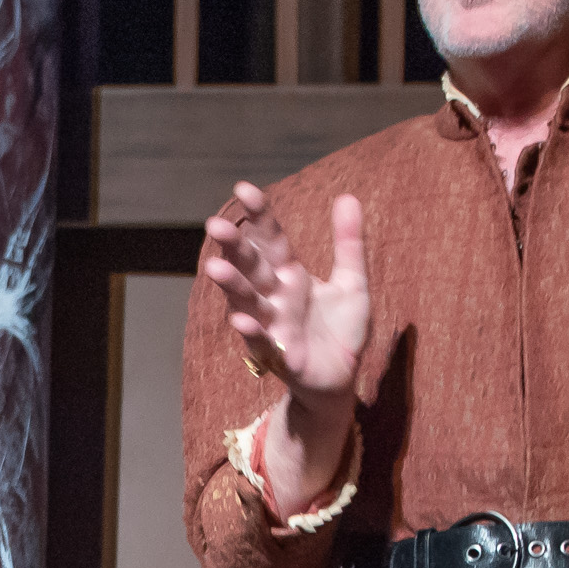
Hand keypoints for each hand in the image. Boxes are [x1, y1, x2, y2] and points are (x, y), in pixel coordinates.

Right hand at [199, 185, 372, 409]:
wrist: (343, 379)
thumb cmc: (341, 332)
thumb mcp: (353, 283)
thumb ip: (348, 243)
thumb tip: (348, 196)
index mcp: (289, 274)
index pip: (269, 238)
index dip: (258, 215)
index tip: (244, 189)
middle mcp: (274, 296)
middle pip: (250, 266)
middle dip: (233, 247)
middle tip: (215, 225)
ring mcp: (272, 324)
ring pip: (247, 300)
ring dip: (232, 286)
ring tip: (215, 268)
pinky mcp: (278, 354)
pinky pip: (261, 341)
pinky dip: (251, 330)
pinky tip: (240, 319)